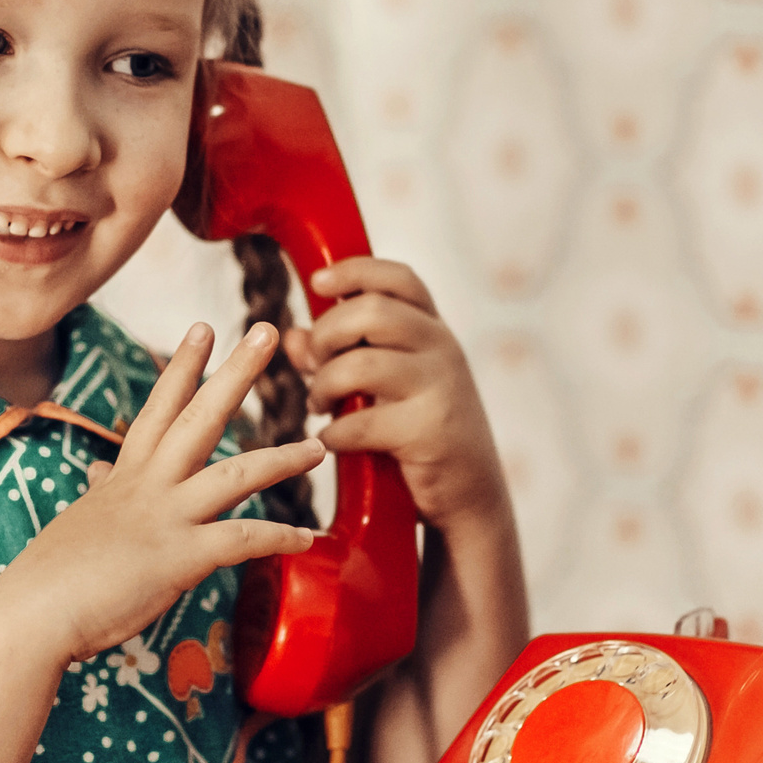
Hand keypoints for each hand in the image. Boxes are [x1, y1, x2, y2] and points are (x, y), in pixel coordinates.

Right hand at [0, 322, 323, 668]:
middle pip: (200, 415)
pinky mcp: (180, 557)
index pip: (159, 407)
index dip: (184, 367)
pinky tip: (307, 540)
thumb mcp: (80, 519)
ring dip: (282, 459)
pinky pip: (243, 540)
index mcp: (126, 476)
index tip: (203, 329)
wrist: (33, 613)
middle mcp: (148, 485)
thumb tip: (101, 471)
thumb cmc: (51, 578)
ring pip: (236, 474)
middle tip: (268, 330)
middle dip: (237, 372)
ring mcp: (166, 517)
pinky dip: (279, 538)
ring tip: (318, 448)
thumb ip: (101, 491)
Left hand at [285, 258, 508, 536]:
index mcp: (433, 329)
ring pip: (360, 365)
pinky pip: (361, 422)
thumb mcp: (387, 384)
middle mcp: (442, 349)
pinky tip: (331, 440)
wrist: (470, 493)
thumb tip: (292, 337)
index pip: (400, 278)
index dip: (356, 270)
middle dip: (326, 336)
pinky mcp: (429, 432)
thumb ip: (340, 356)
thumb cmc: (420, 429)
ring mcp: (440, 389)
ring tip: (319, 405)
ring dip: (324, 386)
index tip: (318, 282)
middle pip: (371, 311)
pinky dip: (334, 433)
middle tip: (314, 365)